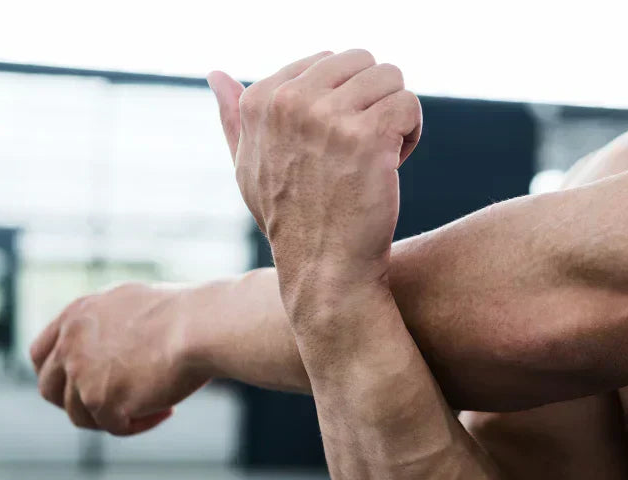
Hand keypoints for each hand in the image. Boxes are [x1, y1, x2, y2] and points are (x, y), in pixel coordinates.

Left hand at [29, 283, 208, 435]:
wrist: (201, 326)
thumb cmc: (184, 313)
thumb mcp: (132, 306)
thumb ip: (106, 327)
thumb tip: (105, 352)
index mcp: (76, 316)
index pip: (41, 354)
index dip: (56, 375)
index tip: (78, 386)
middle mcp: (71, 344)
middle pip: (50, 389)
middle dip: (77, 403)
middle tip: (112, 406)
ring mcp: (83, 374)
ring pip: (81, 416)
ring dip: (114, 417)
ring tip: (155, 406)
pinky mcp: (103, 401)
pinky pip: (115, 427)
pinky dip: (140, 424)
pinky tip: (168, 410)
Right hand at [208, 50, 421, 300]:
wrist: (323, 270)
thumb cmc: (290, 221)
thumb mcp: (247, 167)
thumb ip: (234, 118)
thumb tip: (216, 74)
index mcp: (260, 101)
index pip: (327, 60)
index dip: (342, 99)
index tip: (334, 141)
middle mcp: (289, 103)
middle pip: (362, 61)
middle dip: (372, 99)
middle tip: (364, 144)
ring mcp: (328, 118)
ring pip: (390, 78)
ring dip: (394, 114)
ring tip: (380, 154)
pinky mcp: (368, 137)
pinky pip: (407, 104)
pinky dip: (411, 132)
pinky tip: (394, 163)